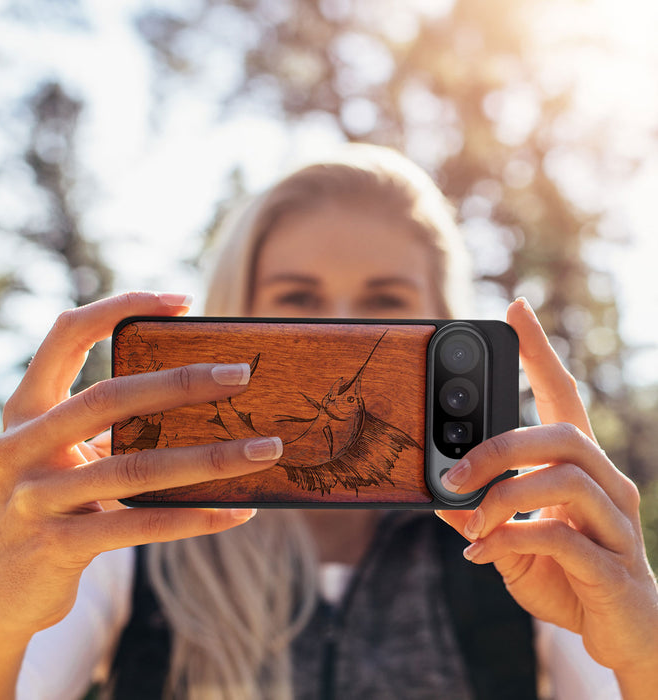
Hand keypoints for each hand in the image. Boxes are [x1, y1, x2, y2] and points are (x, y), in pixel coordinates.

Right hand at [0, 292, 282, 640]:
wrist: (4, 590)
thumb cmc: (55, 503)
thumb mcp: (69, 455)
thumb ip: (113, 427)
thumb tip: (205, 399)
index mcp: (26, 409)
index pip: (66, 334)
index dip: (120, 307)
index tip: (183, 301)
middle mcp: (20, 446)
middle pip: (109, 398)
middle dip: (181, 383)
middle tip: (242, 375)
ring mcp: (34, 498)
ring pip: (136, 468)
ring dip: (210, 458)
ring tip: (265, 450)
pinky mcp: (56, 546)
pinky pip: (140, 525)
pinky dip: (195, 517)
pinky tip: (238, 511)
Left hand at [436, 298, 657, 691]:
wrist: (622, 635)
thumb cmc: (567, 576)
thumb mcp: (511, 540)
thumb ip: (481, 516)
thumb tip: (438, 497)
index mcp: (580, 468)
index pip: (563, 395)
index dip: (540, 352)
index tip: (516, 309)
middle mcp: (608, 484)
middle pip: (562, 434)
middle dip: (499, 447)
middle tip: (453, 472)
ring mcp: (617, 524)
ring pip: (565, 479)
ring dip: (503, 497)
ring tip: (470, 522)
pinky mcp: (615, 567)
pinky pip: (562, 538)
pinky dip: (511, 540)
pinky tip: (482, 554)